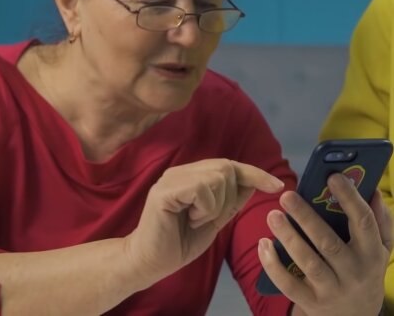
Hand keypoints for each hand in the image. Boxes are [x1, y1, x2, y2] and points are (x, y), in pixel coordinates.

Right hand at [124, 159, 284, 281]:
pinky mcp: (164, 191)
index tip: (278, 186)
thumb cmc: (178, 243)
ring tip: (196, 219)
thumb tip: (253, 183)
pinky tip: (189, 219)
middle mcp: (181, 172)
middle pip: (226, 168)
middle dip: (229, 197)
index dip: (255, 173)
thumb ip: (231, 202)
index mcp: (192, 176)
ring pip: (216, 177)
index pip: (230, 165)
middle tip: (209, 218)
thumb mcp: (214, 221)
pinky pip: (201, 189)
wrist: (150, 262)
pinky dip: (204, 208)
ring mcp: (171, 179)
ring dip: (215, 205)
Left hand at [258, 173, 392, 315]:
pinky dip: (273, 265)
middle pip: (328, 242)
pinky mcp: (312, 303)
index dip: (350, 198)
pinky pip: (289, 284)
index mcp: (371, 253)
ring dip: (288, 237)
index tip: (333, 176)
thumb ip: (380, 220)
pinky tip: (263, 244)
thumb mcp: (380, 249)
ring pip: (308, 262)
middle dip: (307, 217)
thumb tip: (372, 188)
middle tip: (286, 195)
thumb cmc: (363, 271)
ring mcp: (333, 290)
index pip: (364, 222)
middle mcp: (354, 272)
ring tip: (272, 215)